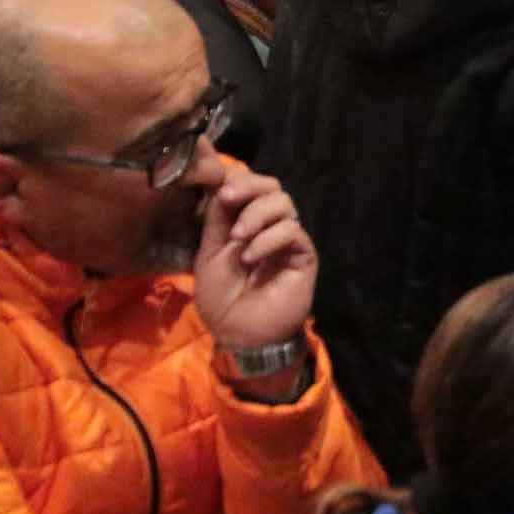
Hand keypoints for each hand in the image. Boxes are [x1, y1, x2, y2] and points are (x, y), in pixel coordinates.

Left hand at [194, 168, 315, 349]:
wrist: (240, 334)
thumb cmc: (221, 298)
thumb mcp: (209, 253)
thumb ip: (217, 219)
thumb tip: (221, 182)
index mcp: (245, 221)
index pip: (250, 185)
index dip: (237, 179)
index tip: (218, 187)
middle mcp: (269, 224)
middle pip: (271, 186)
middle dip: (249, 187)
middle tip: (229, 198)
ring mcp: (288, 238)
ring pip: (283, 202)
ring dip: (256, 214)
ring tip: (238, 238)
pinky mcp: (303, 253)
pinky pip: (291, 230)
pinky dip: (268, 239)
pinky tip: (251, 257)